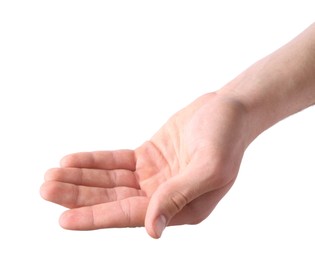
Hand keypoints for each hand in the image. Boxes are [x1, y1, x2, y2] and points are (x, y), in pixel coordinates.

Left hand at [40, 92, 248, 237]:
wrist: (228, 110)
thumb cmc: (227, 136)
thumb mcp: (209, 167)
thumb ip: (179, 196)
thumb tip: (153, 230)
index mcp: (181, 208)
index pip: (131, 216)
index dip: (96, 218)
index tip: (63, 219)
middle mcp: (163, 196)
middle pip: (113, 200)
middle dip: (79, 196)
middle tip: (46, 189)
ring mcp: (153, 176)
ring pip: (110, 182)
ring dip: (81, 179)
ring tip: (50, 176)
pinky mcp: (147, 157)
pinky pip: (115, 162)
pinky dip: (94, 162)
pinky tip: (72, 162)